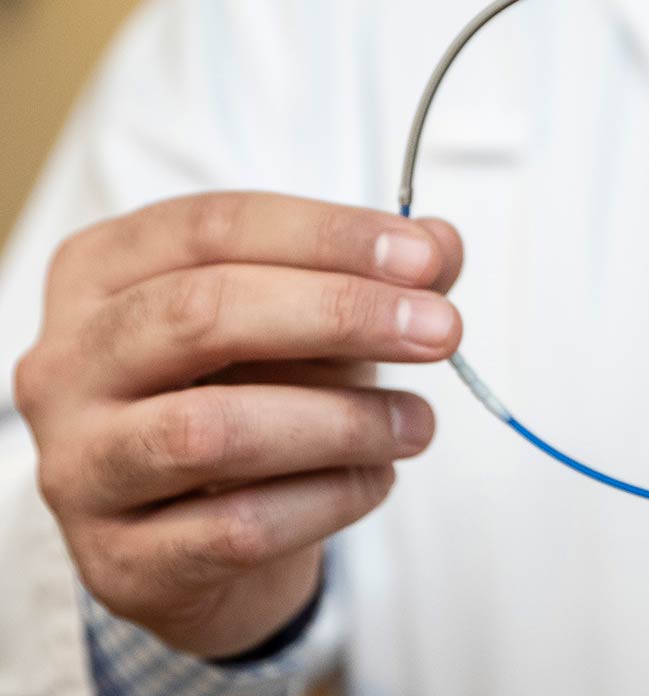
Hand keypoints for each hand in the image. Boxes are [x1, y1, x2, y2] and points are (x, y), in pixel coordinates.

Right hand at [11, 193, 462, 657]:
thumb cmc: (255, 394)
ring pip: (209, 431)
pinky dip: (328, 499)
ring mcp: (79, 467)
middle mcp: (67, 364)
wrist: (210, 539)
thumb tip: (440, 245)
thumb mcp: (315, 318)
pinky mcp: (120, 562)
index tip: (427, 261)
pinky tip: (374, 479)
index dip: (328, 236)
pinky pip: (237, 527)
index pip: (211, 228)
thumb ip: (378, 276)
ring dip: (343, 421)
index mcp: (101, 272)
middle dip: (340, 314)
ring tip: (418, 422)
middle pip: (200, 314)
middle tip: (441, 330)